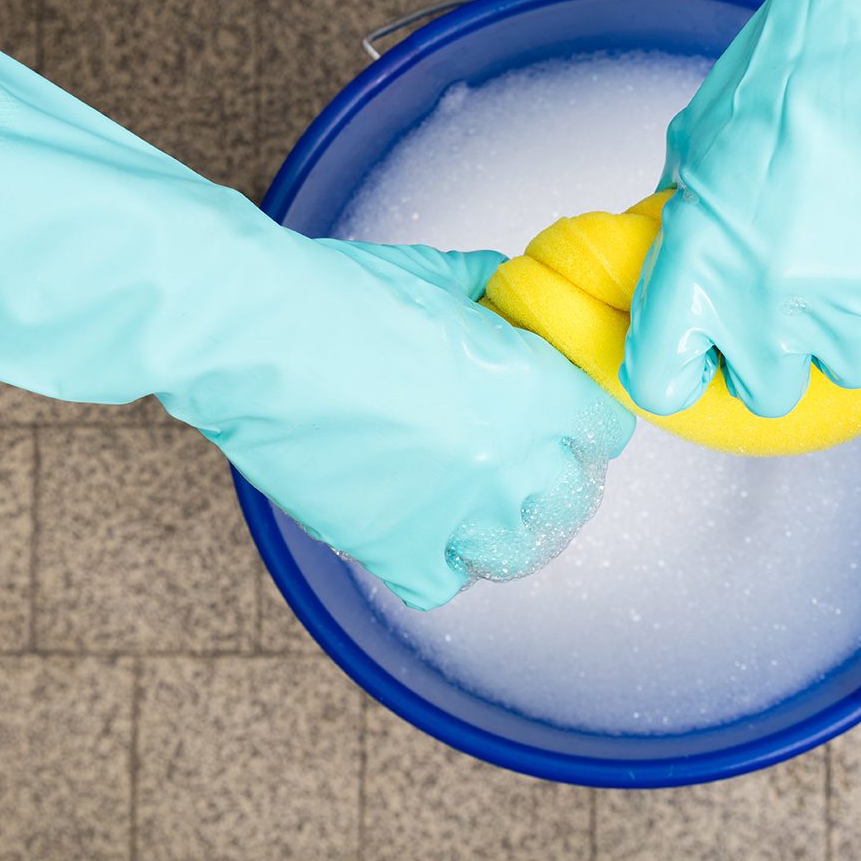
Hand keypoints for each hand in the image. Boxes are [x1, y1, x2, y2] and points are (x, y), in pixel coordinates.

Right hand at [0, 7, 632, 612]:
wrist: (255, 335)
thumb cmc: (340, 295)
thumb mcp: (439, 277)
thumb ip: (493, 295)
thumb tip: (509, 293)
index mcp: (535, 390)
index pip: (606, 430)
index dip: (584, 422)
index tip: (563, 421)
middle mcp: (510, 461)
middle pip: (572, 498)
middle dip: (550, 476)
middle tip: (516, 459)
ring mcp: (455, 515)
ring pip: (517, 553)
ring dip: (502, 529)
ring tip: (476, 505)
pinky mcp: (392, 550)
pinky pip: (443, 584)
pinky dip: (436, 564)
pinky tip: (419, 530)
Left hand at [621, 0, 860, 418]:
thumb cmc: (781, 76)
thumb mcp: (693, 152)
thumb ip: (681, 221)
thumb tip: (676, 255)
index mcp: (694, 270)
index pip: (660, 381)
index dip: (671, 371)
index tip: (685, 354)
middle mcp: (765, 306)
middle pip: (766, 396)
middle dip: (768, 360)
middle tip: (773, 306)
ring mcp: (846, 305)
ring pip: (845, 365)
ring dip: (838, 327)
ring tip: (838, 256)